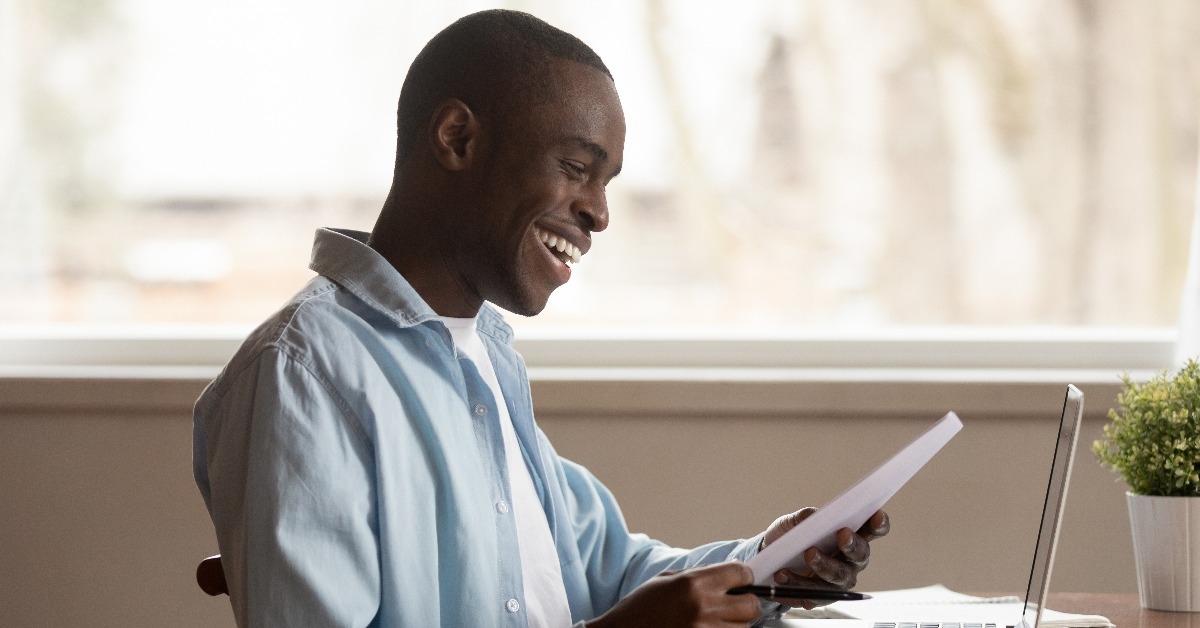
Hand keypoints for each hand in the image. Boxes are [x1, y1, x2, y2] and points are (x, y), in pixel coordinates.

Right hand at [586, 561, 762, 627]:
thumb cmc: (640, 608)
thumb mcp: (666, 581)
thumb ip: (698, 576)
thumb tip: (726, 576)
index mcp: (694, 583)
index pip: (741, 574)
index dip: (744, 577)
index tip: (741, 581)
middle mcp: (703, 607)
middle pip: (751, 605)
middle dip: (746, 603)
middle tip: (734, 604)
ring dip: (736, 624)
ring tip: (716, 620)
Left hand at [760, 508, 889, 607]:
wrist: (769, 559)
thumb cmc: (790, 536)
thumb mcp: (793, 522)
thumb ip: (804, 517)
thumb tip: (813, 516)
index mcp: (850, 536)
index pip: (871, 530)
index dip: (878, 524)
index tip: (878, 514)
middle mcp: (851, 561)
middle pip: (860, 555)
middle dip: (853, 545)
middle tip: (842, 535)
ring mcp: (839, 581)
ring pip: (840, 576)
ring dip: (825, 565)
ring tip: (809, 554)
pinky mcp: (821, 597)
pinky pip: (815, 593)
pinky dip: (798, 582)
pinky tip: (783, 574)